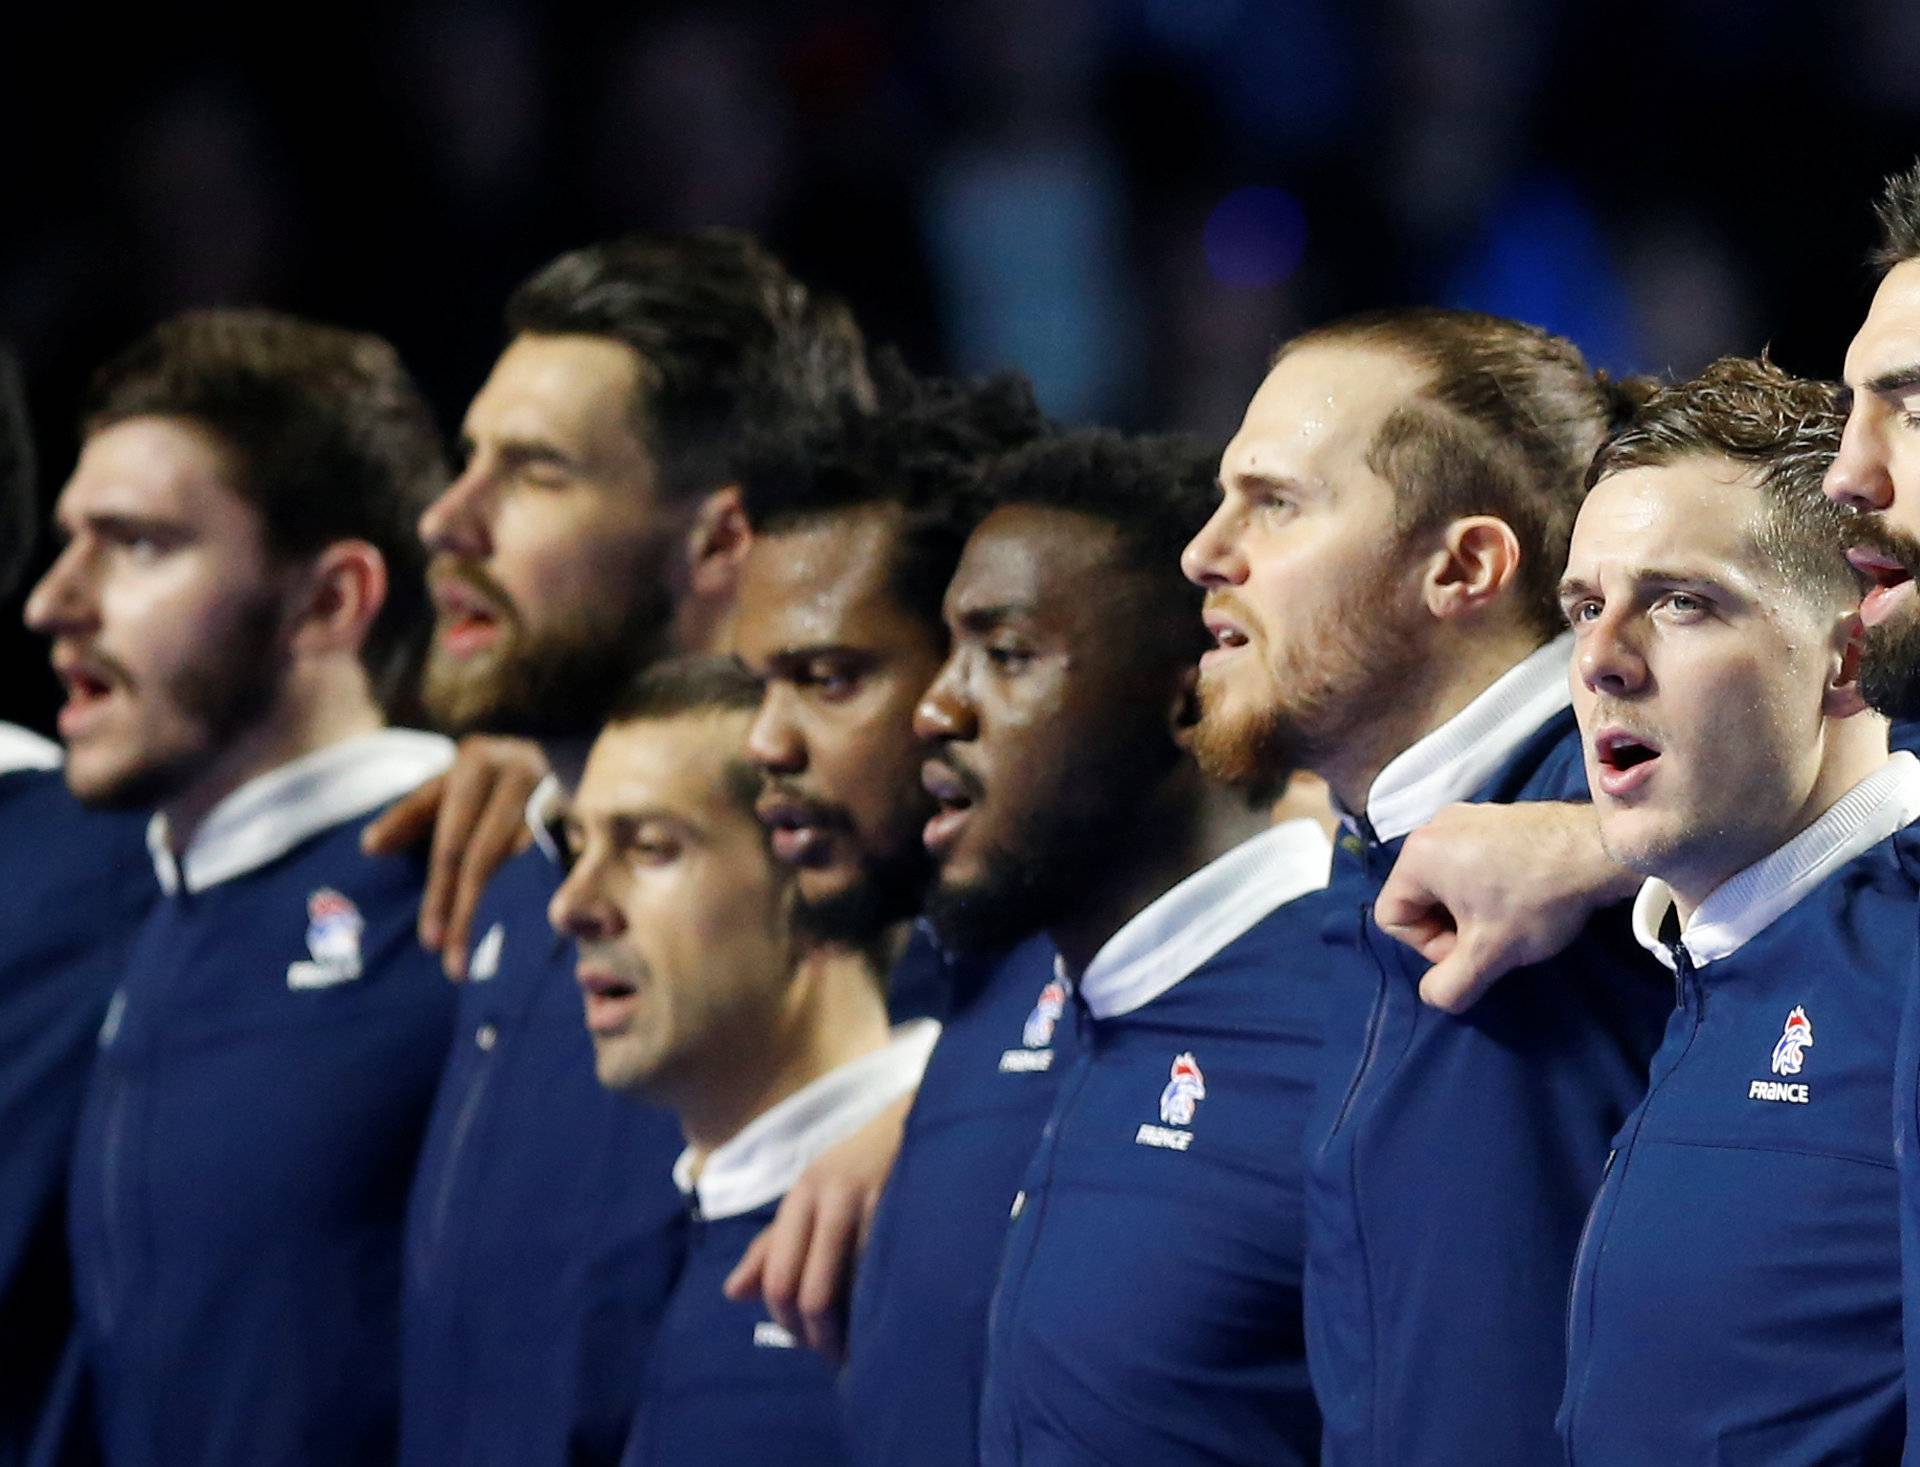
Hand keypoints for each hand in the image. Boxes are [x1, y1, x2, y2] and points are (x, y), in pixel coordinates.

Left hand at [361, 735, 549, 977]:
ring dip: (504, 910)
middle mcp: (518, 772)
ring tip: (483, 952)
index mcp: (476, 762)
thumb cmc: (484, 778)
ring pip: (525, 861)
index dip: (440, 894)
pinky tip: (532, 927)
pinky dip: (543, 894)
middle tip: (453, 961)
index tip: (430, 942)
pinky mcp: (583, 809)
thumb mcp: (444, 787)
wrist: (549, 747)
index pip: (452, 843)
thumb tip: (369, 847)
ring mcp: (555, 791)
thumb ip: (410, 816)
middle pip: (485, 857)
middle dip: (466, 912)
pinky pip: (560, 858)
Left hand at [721, 1093, 911, 1360]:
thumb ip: (772, 1245)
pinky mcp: (900, 1210)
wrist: (913, 1124)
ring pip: (844, 1289)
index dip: (785, 1320)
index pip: (777, 1278)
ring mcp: (866, 1204)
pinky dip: (876, 1305)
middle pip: (807, 1292)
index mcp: (799, 1198)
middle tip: (830, 1352)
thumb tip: (732, 1293)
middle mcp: (826, 1199)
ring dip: (846, 1330)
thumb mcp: (810, 1199)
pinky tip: (880, 1316)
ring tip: (853, 1345)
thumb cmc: (856, 1170)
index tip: (803, 1339)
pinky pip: (881, 1274)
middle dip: (816, 1334)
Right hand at [1373, 801, 1638, 1014]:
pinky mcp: (1493, 816)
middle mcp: (1432, 827)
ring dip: (1472, 909)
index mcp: (1416, 854)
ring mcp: (1465, 816)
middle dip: (1451, 927)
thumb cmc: (1535, 899)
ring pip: (1447, 882)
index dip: (1429, 947)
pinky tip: (1523, 894)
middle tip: (1494, 937)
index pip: (1393, 918)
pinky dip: (1489, 884)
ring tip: (1512, 916)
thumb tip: (1435, 995)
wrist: (1600, 850)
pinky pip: (1471, 861)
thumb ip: (1449, 986)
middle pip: (1419, 899)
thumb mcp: (1489, 954)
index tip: (1473, 947)